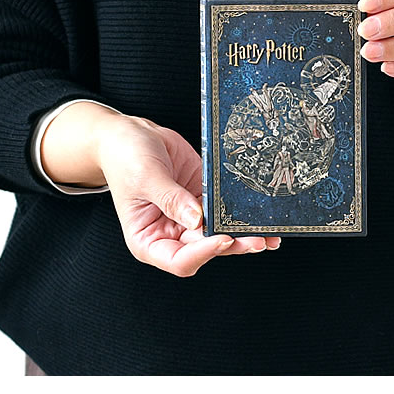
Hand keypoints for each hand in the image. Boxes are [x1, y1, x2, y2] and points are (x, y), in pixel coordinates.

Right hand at [89, 113, 280, 276]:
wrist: (131, 134)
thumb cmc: (125, 157)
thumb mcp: (145, 177)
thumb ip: (171, 199)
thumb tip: (198, 219)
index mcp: (148, 240)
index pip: (179, 260)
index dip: (203, 254)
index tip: (222, 239)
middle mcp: (170, 233)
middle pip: (205, 249)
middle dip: (232, 245)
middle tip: (256, 240)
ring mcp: (189, 217)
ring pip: (220, 233)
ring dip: (243, 234)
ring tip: (267, 234)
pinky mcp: (203, 198)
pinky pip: (225, 210)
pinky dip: (242, 213)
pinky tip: (260, 214)